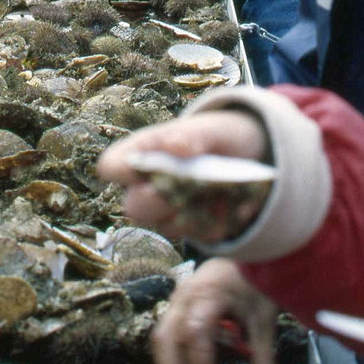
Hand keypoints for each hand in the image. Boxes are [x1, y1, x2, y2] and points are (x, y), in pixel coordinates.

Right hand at [96, 109, 268, 242]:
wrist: (252, 155)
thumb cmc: (219, 135)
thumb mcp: (211, 128)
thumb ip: (192, 136)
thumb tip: (175, 146)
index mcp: (143, 154)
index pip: (110, 167)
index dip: (120, 170)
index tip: (145, 166)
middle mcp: (149, 185)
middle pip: (134, 206)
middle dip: (159, 200)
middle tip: (183, 188)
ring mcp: (170, 210)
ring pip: (166, 226)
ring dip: (192, 214)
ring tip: (218, 195)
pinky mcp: (194, 227)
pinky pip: (198, 235)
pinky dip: (216, 223)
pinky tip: (229, 207)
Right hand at [152, 259, 276, 363]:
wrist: (242, 249)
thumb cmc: (252, 282)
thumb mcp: (262, 318)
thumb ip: (262, 353)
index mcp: (207, 296)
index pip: (195, 334)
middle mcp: (183, 297)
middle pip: (164, 339)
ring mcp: (175, 300)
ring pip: (159, 338)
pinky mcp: (174, 306)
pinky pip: (164, 334)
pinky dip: (173, 355)